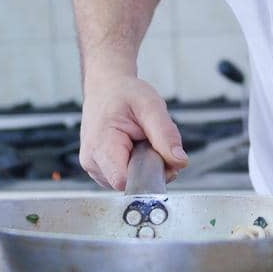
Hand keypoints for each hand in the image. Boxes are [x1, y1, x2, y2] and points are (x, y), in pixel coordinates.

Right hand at [78, 72, 187, 188]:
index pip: (124, 181)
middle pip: (130, 183)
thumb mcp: (150, 105)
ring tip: (137, 142)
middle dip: (148, 168)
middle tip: (148, 141)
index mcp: (101, 146)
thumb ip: (165, 135)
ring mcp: (94, 168)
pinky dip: (134, 166)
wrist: (106, 88)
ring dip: (142, 167)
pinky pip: (125, 178)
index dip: (148, 174)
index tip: (158, 156)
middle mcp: (93, 162)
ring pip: (129, 183)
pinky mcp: (100, 171)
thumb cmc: (123, 94)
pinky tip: (132, 149)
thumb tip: (179, 161)